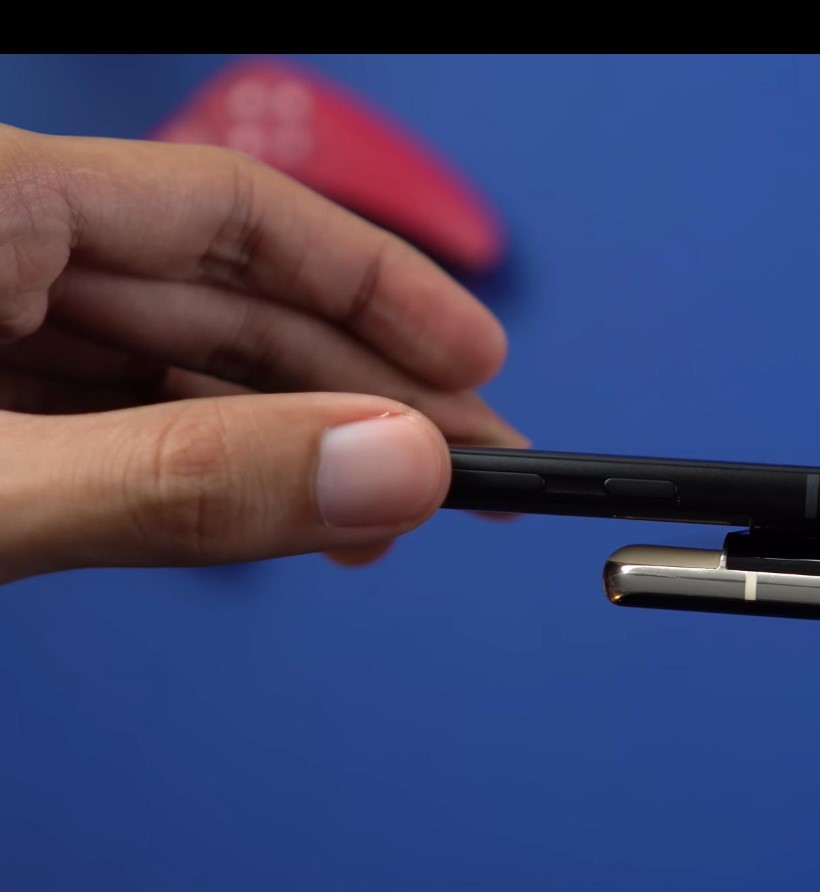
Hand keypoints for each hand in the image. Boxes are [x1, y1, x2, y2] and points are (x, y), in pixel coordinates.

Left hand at [0, 123, 522, 585]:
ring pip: (169, 374)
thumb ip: (183, 477)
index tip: (477, 361)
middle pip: (216, 299)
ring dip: (291, 449)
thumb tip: (391, 465)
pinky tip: (277, 515)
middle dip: (356, 391)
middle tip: (467, 470)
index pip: (232, 210)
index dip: (376, 284)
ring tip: (384, 518)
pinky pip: (107, 426)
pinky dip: (202, 478)